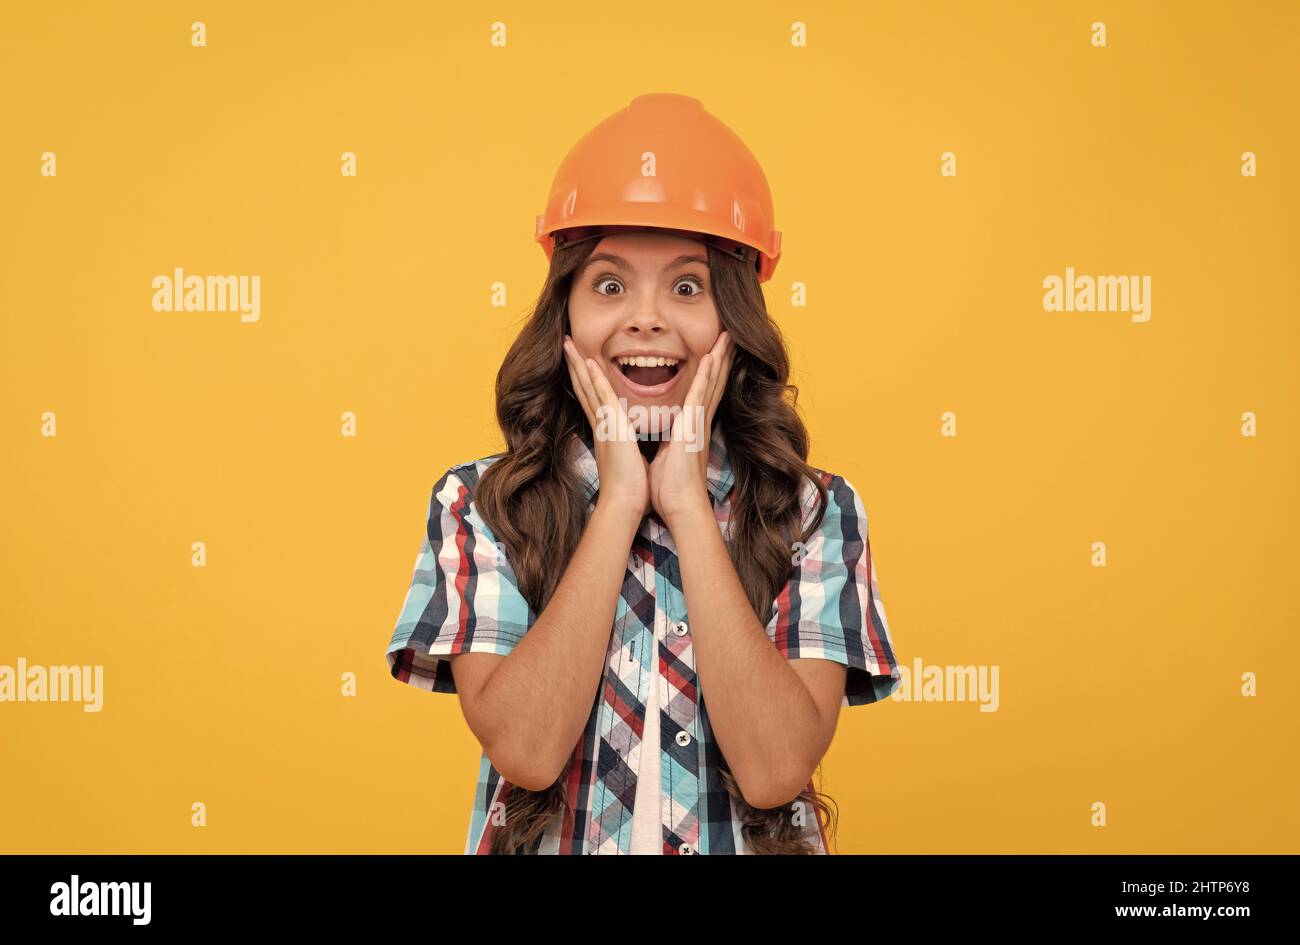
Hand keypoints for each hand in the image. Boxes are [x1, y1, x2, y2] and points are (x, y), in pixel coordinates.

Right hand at [562, 335, 649, 523]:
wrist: (625, 503)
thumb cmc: (630, 487)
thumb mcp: (629, 458)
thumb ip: (627, 446)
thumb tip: (631, 444)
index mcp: (606, 431)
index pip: (592, 398)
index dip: (585, 379)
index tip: (580, 361)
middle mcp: (600, 425)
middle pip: (583, 388)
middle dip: (574, 365)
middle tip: (565, 344)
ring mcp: (604, 424)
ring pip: (588, 387)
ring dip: (578, 364)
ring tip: (568, 343)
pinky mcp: (611, 427)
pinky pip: (602, 397)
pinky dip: (594, 380)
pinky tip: (588, 362)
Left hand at [648, 331, 732, 526]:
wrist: (679, 506)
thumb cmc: (671, 488)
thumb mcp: (665, 457)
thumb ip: (666, 444)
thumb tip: (661, 442)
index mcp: (692, 427)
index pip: (703, 392)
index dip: (711, 370)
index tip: (715, 350)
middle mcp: (699, 421)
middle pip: (714, 381)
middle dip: (722, 357)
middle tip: (728, 334)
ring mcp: (698, 423)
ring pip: (712, 382)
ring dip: (719, 358)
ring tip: (726, 336)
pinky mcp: (693, 428)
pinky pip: (701, 396)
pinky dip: (707, 376)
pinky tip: (711, 358)